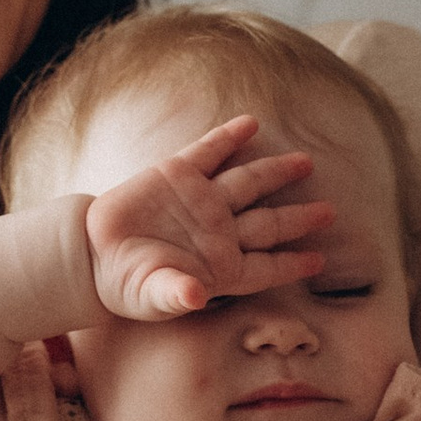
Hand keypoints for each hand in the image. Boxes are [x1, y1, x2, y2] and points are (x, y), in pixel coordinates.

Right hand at [83, 114, 332, 320]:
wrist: (92, 255)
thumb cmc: (127, 286)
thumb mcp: (151, 297)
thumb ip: (176, 295)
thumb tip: (196, 296)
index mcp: (221, 268)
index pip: (266, 267)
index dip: (292, 264)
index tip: (319, 262)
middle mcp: (219, 232)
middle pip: (268, 222)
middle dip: (298, 217)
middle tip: (329, 212)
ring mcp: (201, 201)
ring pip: (248, 183)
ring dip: (275, 172)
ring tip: (304, 163)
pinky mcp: (176, 175)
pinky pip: (208, 152)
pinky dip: (228, 137)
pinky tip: (250, 123)